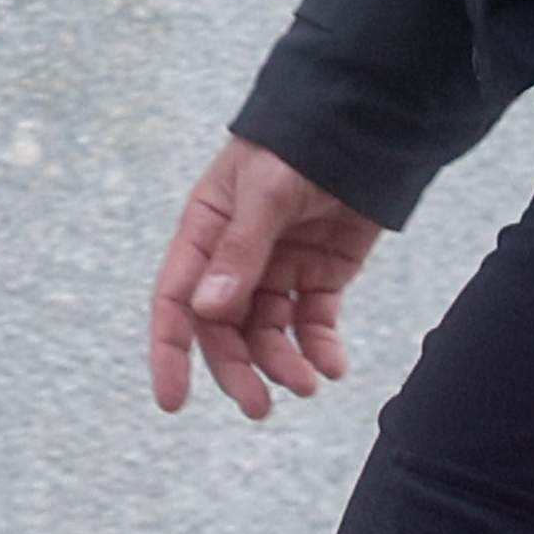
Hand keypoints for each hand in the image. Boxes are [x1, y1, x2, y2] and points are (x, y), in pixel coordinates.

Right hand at [147, 132, 382, 416]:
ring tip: (309, 382)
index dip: (170, 351)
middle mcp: (234, 259)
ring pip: (269, 333)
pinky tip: (332, 365)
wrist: (363, 126)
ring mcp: (278, 269)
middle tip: (259, 407)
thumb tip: (207, 312)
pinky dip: (321, 349)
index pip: (176, 300)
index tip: (173, 401)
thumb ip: (240, 251)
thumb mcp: (264, 192)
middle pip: (224, 329)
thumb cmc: (297, 147)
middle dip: (238, 369)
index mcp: (204, 233)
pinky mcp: (320, 275)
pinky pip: (313, 323)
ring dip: (283, 362)